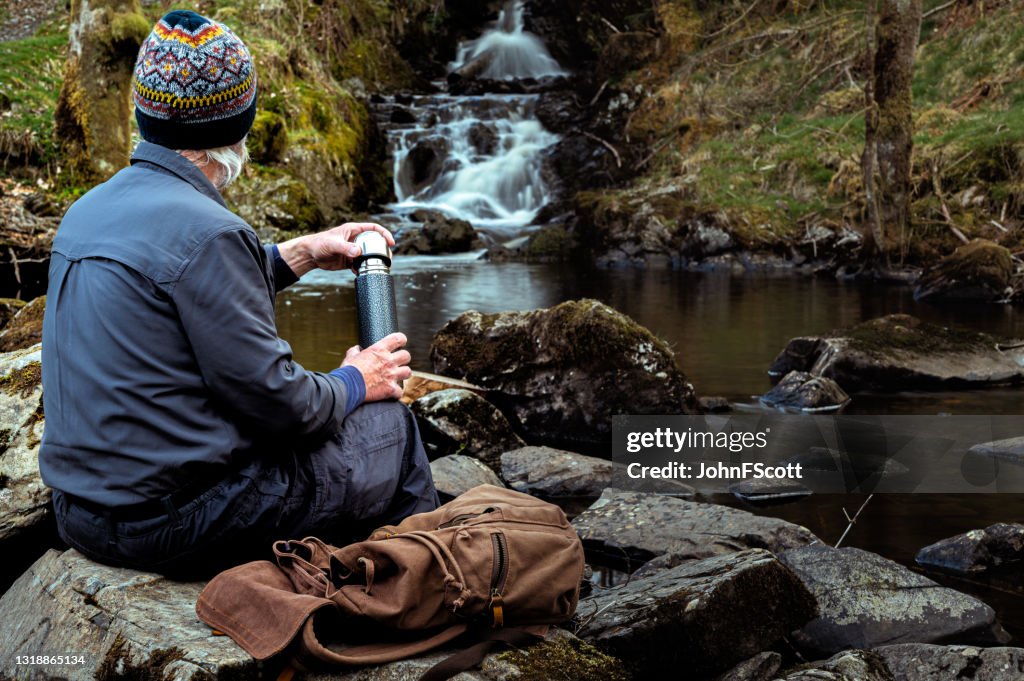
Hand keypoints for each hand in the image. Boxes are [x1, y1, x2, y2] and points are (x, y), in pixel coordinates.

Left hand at [278, 223, 394, 276]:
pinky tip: (359, 272)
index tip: (390, 242)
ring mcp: (353, 250)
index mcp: (353, 230)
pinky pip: (360, 264)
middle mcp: (355, 239)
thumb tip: (359, 252)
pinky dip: (362, 269)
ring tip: (376, 267)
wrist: (309, 255)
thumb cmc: (319, 244)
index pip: (373, 229)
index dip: (384, 234)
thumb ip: (346, 248)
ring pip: (368, 255)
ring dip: (373, 261)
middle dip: (382, 250)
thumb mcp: (333, 244)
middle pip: (374, 242)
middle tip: (387, 258)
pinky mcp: (349, 260)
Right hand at [342, 332, 411, 401]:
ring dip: (403, 374)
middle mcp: (388, 361)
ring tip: (398, 376)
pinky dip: (396, 393)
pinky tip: (392, 393)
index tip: (401, 343)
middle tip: (398, 362)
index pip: (398, 338)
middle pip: (406, 356)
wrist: (347, 386)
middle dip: (403, 359)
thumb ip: (355, 351)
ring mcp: (391, 375)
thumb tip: (357, 349)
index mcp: (379, 350)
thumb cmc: (348, 371)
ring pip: (408, 372)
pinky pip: (400, 391)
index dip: (401, 340)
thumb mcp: (350, 356)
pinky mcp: (390, 389)